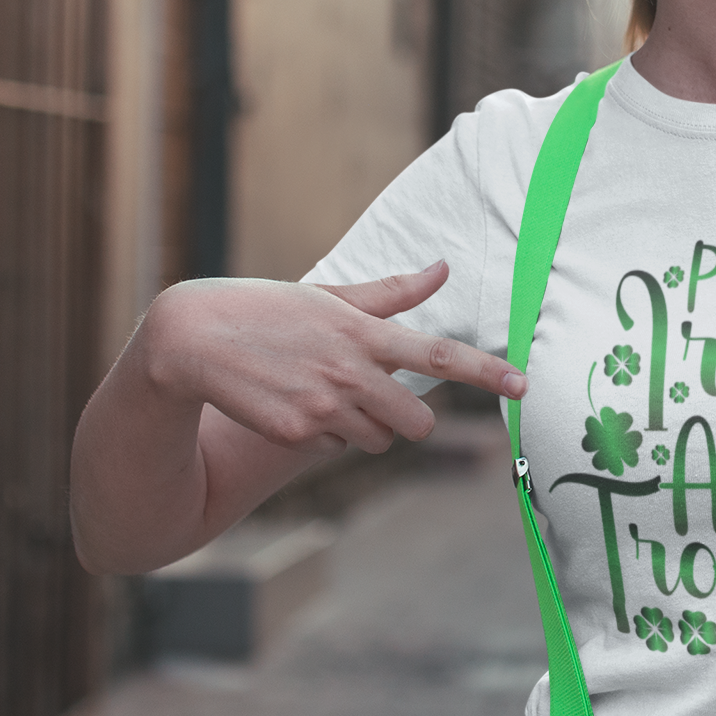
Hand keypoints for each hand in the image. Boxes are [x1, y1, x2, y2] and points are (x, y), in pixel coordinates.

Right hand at [139, 261, 523, 457]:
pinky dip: (324, 434)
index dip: (487, 373)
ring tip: (320, 390)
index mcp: (364, 332)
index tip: (524, 385)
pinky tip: (293, 403)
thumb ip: (390, 292)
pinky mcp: (294, 432)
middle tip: (374, 395)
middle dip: (408, 419)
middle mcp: (351, 371)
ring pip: (378, 440)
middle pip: (417, 422)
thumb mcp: (329, 295)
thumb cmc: (266, 310)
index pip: (441, 354)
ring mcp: (323, 405)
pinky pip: (334, 446)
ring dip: (364, 426)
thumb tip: (442, 269)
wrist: (191, 339)